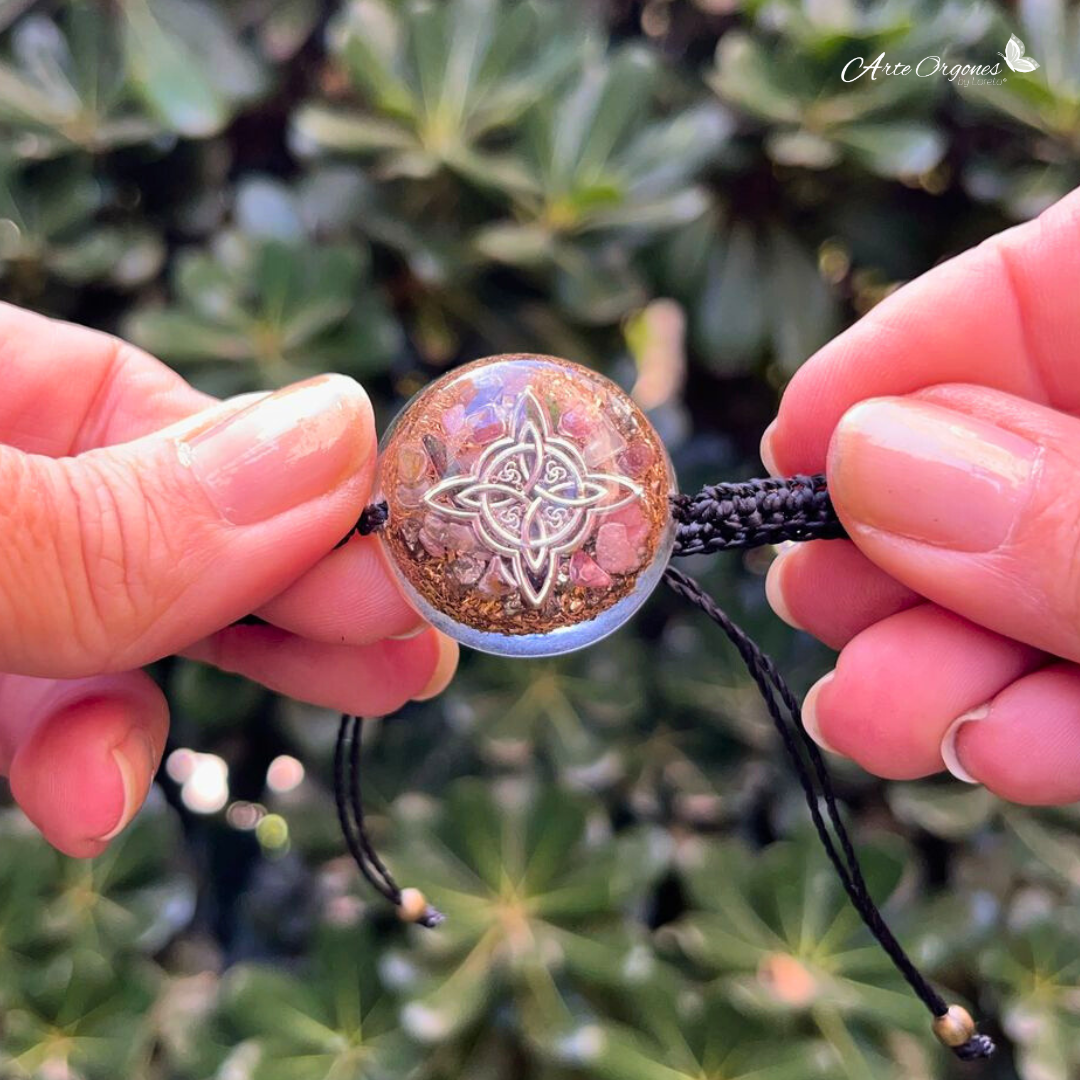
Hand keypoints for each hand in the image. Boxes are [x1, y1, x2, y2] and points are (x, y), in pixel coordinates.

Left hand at [0, 303, 456, 856]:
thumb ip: (111, 512)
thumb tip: (341, 441)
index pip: (153, 406)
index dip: (294, 476)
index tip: (403, 554)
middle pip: (167, 526)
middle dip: (297, 592)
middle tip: (417, 645)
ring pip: (112, 628)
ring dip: (222, 679)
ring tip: (358, 697)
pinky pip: (33, 710)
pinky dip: (83, 755)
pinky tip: (98, 797)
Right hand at [762, 186, 1079, 804]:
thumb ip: (1077, 508)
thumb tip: (867, 464)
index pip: (1030, 293)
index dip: (899, 365)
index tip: (789, 450)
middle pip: (1002, 457)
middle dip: (894, 550)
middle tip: (813, 607)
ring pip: (1029, 586)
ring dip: (940, 664)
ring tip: (878, 720)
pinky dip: (1036, 728)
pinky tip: (994, 754)